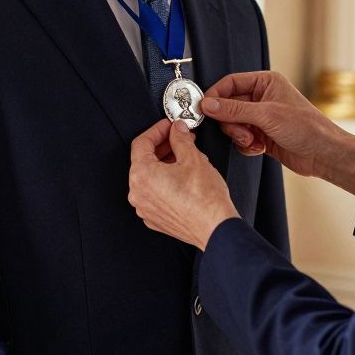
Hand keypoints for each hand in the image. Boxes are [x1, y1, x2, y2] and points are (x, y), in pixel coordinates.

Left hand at [128, 119, 239, 249]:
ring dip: (165, 164)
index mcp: (142, 175)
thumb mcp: (193, 158)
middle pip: (144, 160)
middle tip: (179, 138)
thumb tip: (177, 130)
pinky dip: (166, 182)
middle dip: (163, 146)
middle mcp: (138, 193)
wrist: (216, 228)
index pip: (141, 143)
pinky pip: (155, 194)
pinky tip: (183, 177)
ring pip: (150, 178)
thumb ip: (180, 139)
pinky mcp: (155, 218)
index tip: (168, 126)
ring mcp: (145, 208)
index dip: (157, 130)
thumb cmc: (205, 200)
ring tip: (185, 157)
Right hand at [202, 71, 354, 196]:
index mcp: (266, 82)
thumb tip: (209, 104)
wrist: (323, 154)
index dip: (216, 95)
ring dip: (239, 135)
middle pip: (228, 106)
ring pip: (233, 124)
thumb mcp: (267, 115)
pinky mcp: (261, 135)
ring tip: (253, 141)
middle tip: (241, 131)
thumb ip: (234, 109)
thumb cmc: (307, 128)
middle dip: (232, 122)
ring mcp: (261, 117)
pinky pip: (240, 138)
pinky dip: (246, 145)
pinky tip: (260, 148)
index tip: (205, 109)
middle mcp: (262, 97)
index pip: (230, 83)